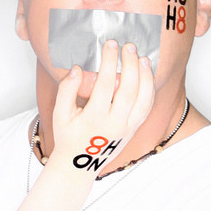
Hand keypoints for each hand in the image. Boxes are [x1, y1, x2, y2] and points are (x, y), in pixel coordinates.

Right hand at [51, 40, 153, 174]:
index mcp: (94, 119)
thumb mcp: (60, 114)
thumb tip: (77, 69)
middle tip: (129, 46)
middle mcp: (114, 124)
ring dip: (145, 76)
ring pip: (143, 99)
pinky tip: (147, 75)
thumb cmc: (67, 137)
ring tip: (142, 57)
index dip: (108, 62)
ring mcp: (127, 128)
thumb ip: (66, 90)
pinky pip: (147, 108)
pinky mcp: (134, 129)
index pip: (104, 85)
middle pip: (128, 90)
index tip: (109, 44)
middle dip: (130, 64)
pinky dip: (150, 90)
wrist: (80, 165)